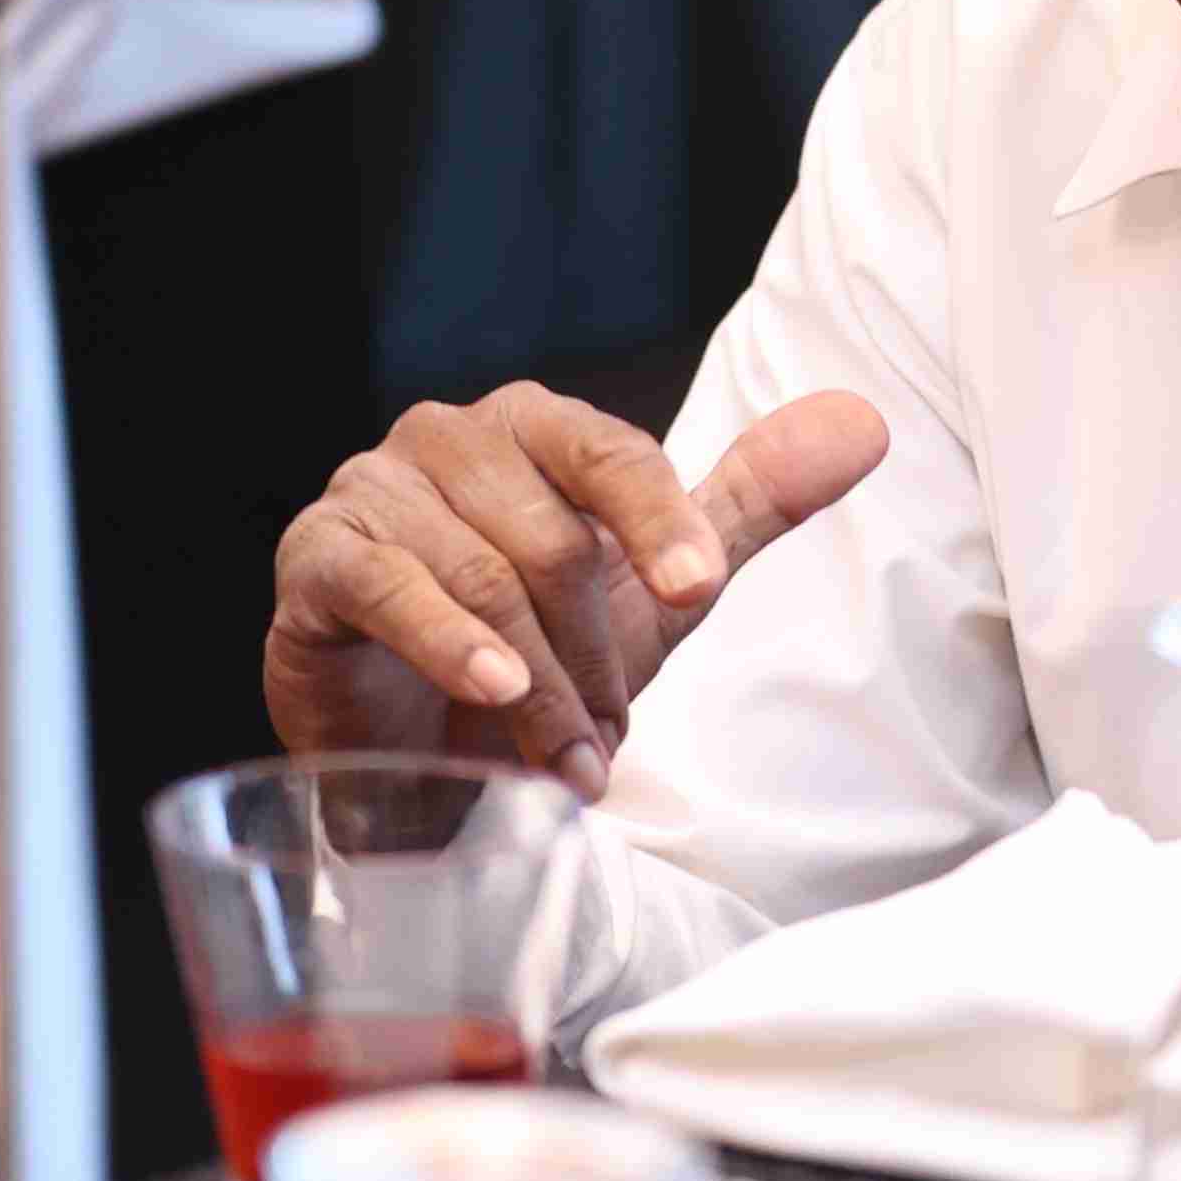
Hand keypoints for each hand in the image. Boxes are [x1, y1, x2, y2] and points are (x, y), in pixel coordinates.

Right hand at [265, 382, 889, 793]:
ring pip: (480, 574)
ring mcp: (369, 491)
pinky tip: (492, 692)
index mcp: (531, 426)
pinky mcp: (315, 559)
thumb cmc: (541, 645)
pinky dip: (447, 644)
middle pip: (548, 533)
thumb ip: (751, 501)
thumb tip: (866, 420)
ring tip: (568, 761)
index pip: (611, 453)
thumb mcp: (657, 581)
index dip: (660, 521)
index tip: (698, 588)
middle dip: (596, 651)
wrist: (421, 747)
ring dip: (539, 686)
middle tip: (612, 735)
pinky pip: (385, 587)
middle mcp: (445, 438)